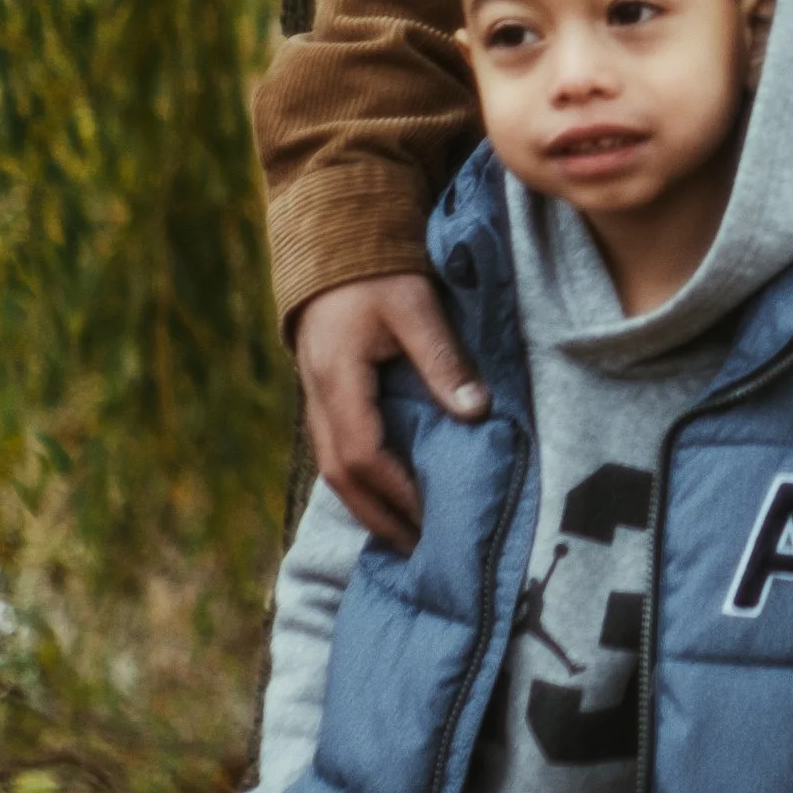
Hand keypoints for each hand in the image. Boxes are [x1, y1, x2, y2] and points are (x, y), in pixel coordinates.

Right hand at [293, 270, 489, 548]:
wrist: (333, 242)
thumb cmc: (376, 271)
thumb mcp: (415, 306)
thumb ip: (443, 359)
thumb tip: (476, 411)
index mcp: (338, 380)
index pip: (363, 456)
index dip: (396, 493)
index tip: (432, 518)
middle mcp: (318, 399)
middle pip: (341, 478)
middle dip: (380, 518)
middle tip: (421, 550)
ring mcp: (315, 400)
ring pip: (334, 470)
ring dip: (369, 506)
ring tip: (407, 536)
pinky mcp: (324, 397)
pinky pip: (337, 453)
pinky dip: (362, 483)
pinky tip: (387, 497)